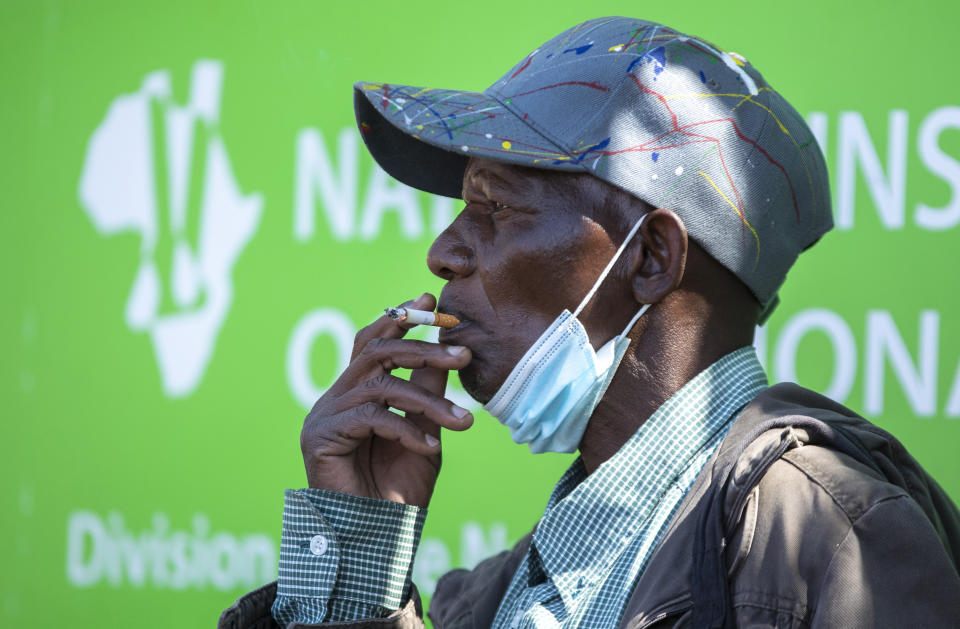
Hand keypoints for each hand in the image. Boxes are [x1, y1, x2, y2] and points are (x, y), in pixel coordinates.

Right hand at [300, 293, 473, 506]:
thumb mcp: (424, 432)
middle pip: (376, 351)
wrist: (377, 538)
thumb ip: (428, 391)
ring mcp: (325, 415)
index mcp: (358, 391)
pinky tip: (430, 447)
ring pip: (379, 383)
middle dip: (422, 348)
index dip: (399, 317)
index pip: (374, 341)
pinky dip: (406, 428)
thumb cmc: (400, 490)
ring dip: (426, 399)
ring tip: (461, 422)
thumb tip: (446, 348)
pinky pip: (370, 416)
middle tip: (462, 355)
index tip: (430, 301)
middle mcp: (337, 397)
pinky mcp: (319, 436)